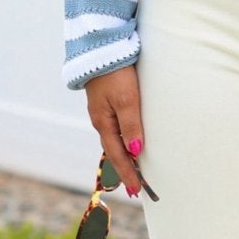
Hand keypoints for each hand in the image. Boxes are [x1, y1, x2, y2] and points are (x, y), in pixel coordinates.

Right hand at [86, 66, 144, 193]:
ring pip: (115, 140)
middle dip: (125, 170)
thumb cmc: (115, 73)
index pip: (117, 155)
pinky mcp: (107, 101)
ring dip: (124, 156)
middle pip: (114, 151)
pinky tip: (128, 142)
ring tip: (134, 171)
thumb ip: (131, 125)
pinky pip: (116, 128)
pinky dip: (123, 141)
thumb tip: (135, 151)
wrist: (100, 47)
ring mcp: (103, 111)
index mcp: (103, 123)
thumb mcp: (126, 99)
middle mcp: (101, 120)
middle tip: (136, 188)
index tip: (137, 191)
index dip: (128, 173)